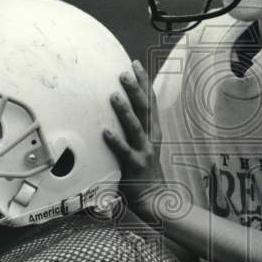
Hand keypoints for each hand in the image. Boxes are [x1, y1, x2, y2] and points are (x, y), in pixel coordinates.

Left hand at [102, 59, 164, 211]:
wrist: (155, 197)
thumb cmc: (144, 170)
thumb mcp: (143, 144)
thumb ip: (134, 128)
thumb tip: (120, 108)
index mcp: (153, 130)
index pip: (150, 100)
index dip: (144, 81)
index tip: (135, 63)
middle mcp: (151, 137)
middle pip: (145, 108)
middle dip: (135, 89)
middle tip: (124, 72)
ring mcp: (145, 151)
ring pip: (136, 126)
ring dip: (125, 110)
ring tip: (113, 96)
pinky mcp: (136, 166)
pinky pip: (124, 151)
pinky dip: (115, 141)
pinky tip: (105, 132)